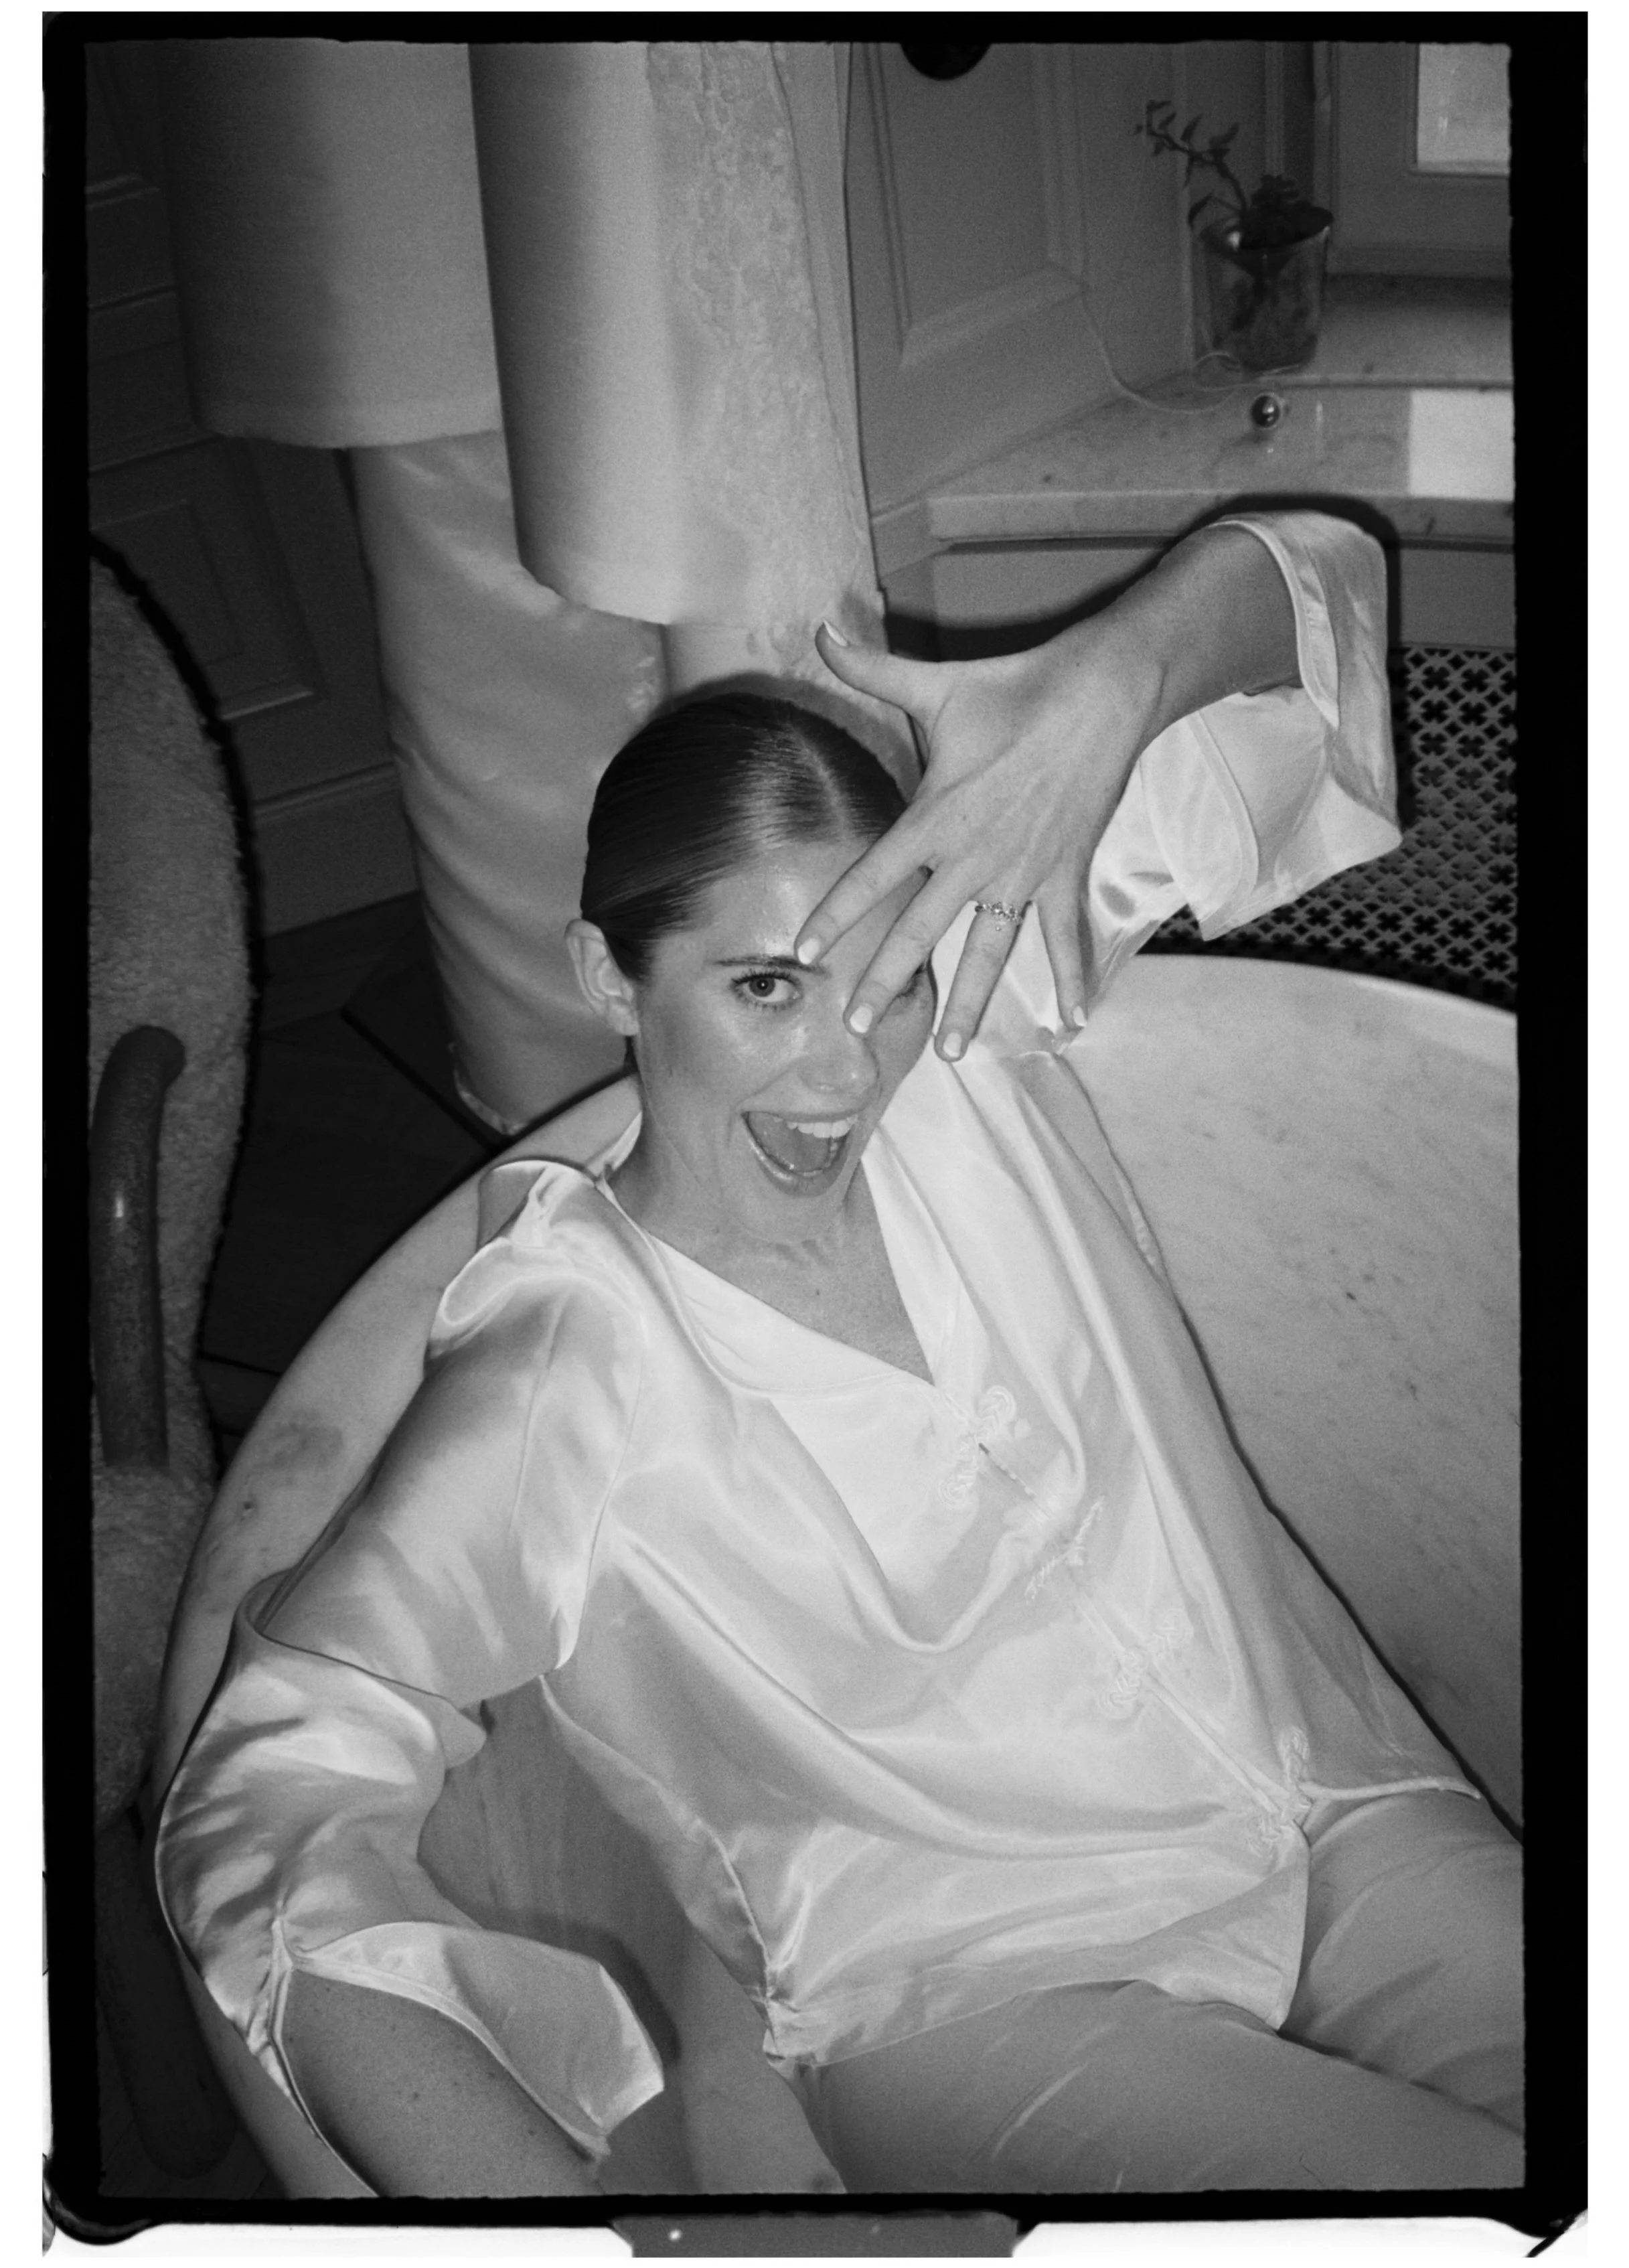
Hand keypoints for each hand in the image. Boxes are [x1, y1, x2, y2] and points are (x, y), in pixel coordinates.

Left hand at [798, 617, 1161, 1057]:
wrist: (1101, 692)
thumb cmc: (1014, 687)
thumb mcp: (937, 684)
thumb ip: (871, 667)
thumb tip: (819, 626)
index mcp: (935, 815)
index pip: (873, 877)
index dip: (835, 916)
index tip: (803, 953)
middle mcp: (973, 855)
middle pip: (919, 931)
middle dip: (886, 982)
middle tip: (858, 1027)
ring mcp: (1023, 870)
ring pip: (988, 951)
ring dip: (970, 1003)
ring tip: (952, 1053)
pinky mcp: (1067, 871)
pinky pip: (1065, 935)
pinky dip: (1071, 978)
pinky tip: (1071, 1023)